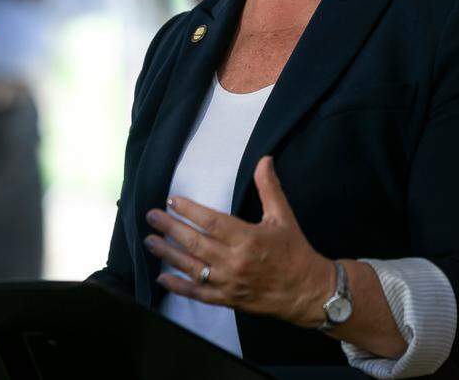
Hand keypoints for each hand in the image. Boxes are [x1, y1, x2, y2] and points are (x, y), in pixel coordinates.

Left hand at [144, 156, 333, 328]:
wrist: (309, 292)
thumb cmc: (295, 252)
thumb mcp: (283, 217)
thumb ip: (269, 188)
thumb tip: (265, 159)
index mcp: (247, 239)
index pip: (210, 221)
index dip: (188, 210)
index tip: (172, 200)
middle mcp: (234, 261)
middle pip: (194, 243)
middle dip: (170, 228)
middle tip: (151, 216)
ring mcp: (229, 283)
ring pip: (191, 267)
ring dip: (168, 254)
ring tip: (150, 241)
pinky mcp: (228, 299)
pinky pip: (198, 293)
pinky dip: (178, 286)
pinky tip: (162, 277)